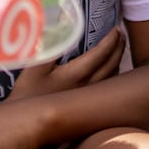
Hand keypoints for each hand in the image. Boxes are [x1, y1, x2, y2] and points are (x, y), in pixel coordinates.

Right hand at [8, 27, 123, 102]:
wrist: (26, 123)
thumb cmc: (27, 93)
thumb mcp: (36, 64)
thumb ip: (51, 44)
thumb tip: (61, 24)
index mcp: (76, 74)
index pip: (101, 54)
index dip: (110, 40)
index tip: (116, 29)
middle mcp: (87, 87)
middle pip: (111, 65)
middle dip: (118, 48)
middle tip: (121, 36)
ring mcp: (87, 99)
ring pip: (111, 79)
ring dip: (117, 61)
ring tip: (118, 50)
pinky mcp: (84, 108)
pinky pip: (105, 89)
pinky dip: (112, 76)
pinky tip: (109, 74)